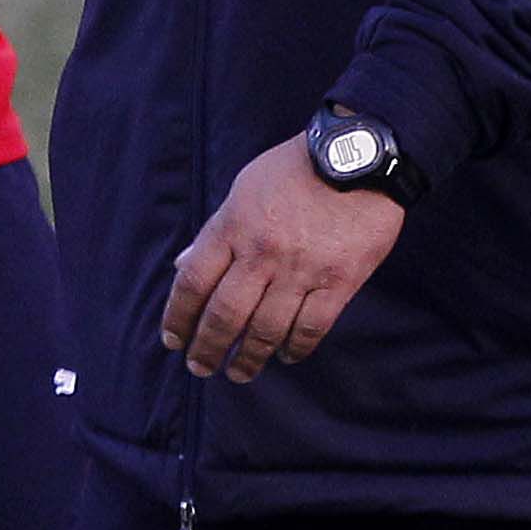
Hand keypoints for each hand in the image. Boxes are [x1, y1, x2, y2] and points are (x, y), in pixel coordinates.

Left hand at [160, 133, 403, 382]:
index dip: (179, 316)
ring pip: (266, 329)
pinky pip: (311, 327)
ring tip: (237, 373)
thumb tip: (184, 266)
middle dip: (207, 347)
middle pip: (225, 314)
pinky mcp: (339, 282)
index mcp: (233, 226)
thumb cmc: (294, 170)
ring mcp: (301, 270)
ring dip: (247, 357)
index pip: (194, 281)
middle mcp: (262, 252)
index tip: (173, 339)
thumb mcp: (243, 190)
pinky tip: (285, 356)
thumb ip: (216, 232)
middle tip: (199, 368)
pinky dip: (295, 348)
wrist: (357, 156)